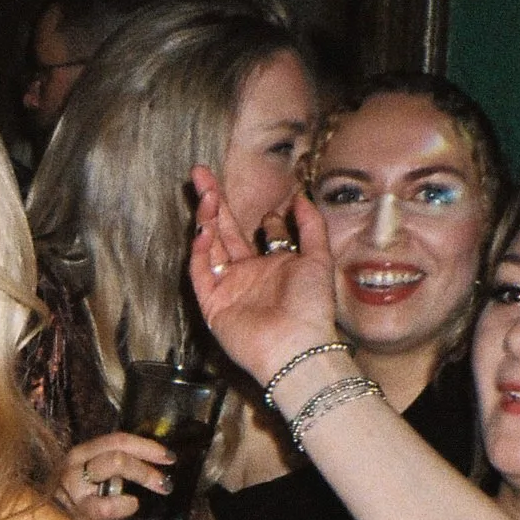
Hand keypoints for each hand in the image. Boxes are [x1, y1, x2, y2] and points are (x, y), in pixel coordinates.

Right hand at [57, 430, 173, 519]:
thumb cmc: (79, 498)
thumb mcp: (92, 474)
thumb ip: (116, 466)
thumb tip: (158, 462)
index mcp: (80, 456)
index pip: (117, 442)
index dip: (147, 448)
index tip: (170, 458)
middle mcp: (72, 476)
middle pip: (116, 462)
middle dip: (144, 473)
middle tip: (163, 486)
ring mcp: (71, 506)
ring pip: (107, 505)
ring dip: (126, 506)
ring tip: (130, 507)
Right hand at [187, 166, 338, 385]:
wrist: (297, 345)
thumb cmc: (312, 307)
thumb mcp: (318, 258)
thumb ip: (310, 226)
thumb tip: (301, 197)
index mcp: (271, 266)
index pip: (251, 232)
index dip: (251, 214)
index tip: (257, 201)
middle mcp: (246, 275)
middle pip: (223, 232)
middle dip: (212, 202)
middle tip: (200, 174)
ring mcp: (227, 288)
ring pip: (209, 246)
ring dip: (206, 219)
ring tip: (206, 192)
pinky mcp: (212, 303)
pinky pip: (201, 272)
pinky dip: (200, 250)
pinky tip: (205, 228)